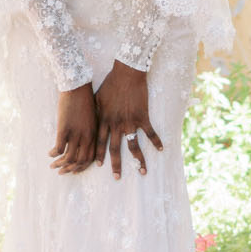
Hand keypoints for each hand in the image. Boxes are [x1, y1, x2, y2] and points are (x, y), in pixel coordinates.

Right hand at [50, 83, 96, 173]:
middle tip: (62, 172)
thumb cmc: (85, 97)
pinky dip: (54, 154)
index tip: (74, 170)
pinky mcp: (64, 129)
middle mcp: (87, 137)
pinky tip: (50, 153)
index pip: (91, 157)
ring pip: (69, 158)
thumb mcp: (92, 116)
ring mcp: (76, 134)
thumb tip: (83, 139)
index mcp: (95, 134)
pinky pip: (59, 148)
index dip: (82, 166)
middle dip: (71, 169)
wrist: (77, 86)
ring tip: (53, 166)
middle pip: (81, 161)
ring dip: (60, 164)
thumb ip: (90, 129)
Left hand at [94, 61, 162, 179]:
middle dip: (116, 165)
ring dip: (138, 160)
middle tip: (117, 178)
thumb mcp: (98, 98)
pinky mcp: (142, 117)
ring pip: (133, 146)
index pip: (99, 142)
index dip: (99, 155)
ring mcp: (130, 121)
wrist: (127, 73)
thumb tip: (89, 122)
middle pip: (114, 149)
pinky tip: (161, 149)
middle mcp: (116, 124)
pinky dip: (156, 141)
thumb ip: (95, 112)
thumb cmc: (111, 83)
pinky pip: (150, 133)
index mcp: (104, 120)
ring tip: (142, 171)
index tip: (98, 166)